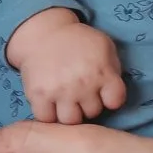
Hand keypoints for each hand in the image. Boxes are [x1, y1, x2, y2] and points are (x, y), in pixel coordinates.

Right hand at [4, 8, 126, 123]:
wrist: (43, 32)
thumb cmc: (77, 41)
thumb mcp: (104, 47)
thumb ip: (113, 70)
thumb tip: (112, 94)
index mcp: (102, 72)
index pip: (115, 101)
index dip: (110, 99)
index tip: (102, 93)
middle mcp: (82, 83)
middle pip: (92, 112)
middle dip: (87, 104)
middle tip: (80, 94)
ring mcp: (59, 90)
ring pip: (70, 120)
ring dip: (68, 112)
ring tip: (65, 102)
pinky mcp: (38, 94)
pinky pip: (46, 118)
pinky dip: (48, 114)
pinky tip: (50, 104)